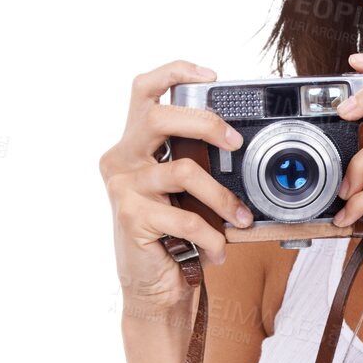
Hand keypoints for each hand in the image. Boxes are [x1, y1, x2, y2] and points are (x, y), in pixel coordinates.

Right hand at [98, 58, 256, 316]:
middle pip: (159, 117)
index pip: (145, 91)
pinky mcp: (132, 218)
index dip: (175, 72)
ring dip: (222, 197)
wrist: (152, 289)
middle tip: (235, 142)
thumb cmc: (173, 237)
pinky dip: (213, 237)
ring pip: (183, 171)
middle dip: (205, 123)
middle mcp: (122, 160)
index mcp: (134, 145)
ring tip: (241, 218)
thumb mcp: (185, 194)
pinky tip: (218, 250)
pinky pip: (186, 218)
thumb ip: (196, 163)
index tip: (212, 75)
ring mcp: (124, 188)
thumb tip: (239, 143)